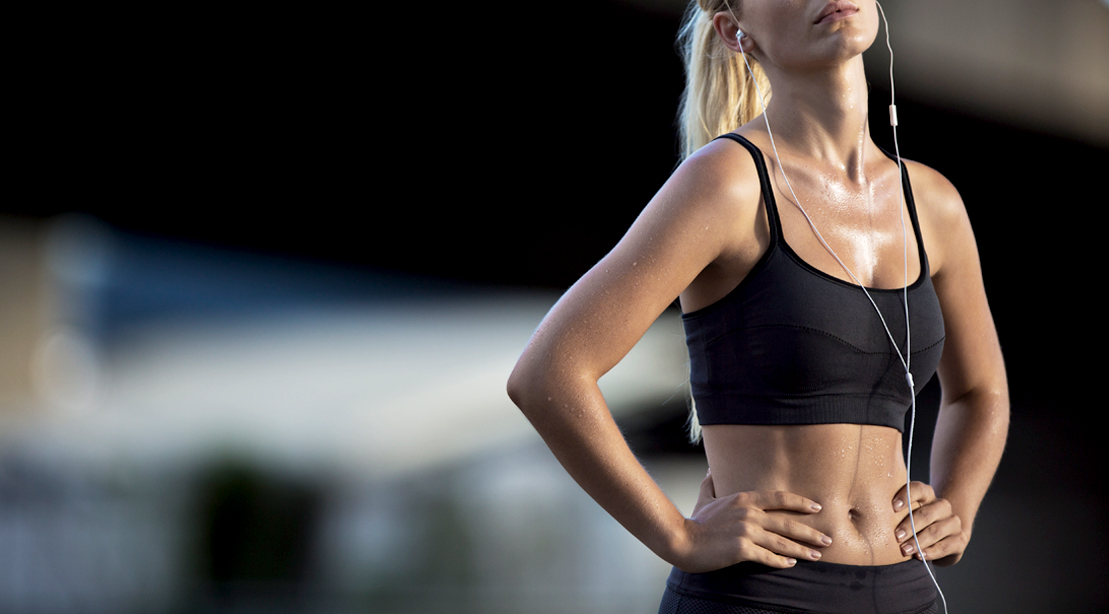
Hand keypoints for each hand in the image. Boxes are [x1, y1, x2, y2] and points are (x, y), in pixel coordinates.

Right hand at [675, 469, 831, 572]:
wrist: (683, 540)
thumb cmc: (696, 521)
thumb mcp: (705, 497)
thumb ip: (711, 483)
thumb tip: (709, 469)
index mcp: (744, 499)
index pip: (780, 498)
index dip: (800, 502)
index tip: (816, 508)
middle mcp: (749, 513)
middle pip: (787, 522)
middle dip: (810, 532)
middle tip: (827, 539)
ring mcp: (746, 531)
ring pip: (782, 541)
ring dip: (802, 550)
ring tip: (817, 555)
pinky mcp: (741, 549)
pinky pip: (767, 556)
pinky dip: (781, 561)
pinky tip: (792, 564)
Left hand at [892, 482, 967, 565]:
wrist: (941, 538)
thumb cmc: (913, 524)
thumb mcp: (903, 514)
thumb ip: (891, 510)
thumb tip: (863, 511)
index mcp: (927, 495)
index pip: (918, 488)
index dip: (906, 496)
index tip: (893, 507)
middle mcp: (942, 506)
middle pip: (926, 513)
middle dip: (909, 526)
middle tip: (896, 537)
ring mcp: (953, 522)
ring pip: (936, 530)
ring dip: (919, 541)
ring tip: (905, 550)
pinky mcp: (960, 538)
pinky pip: (946, 546)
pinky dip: (932, 552)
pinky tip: (920, 556)